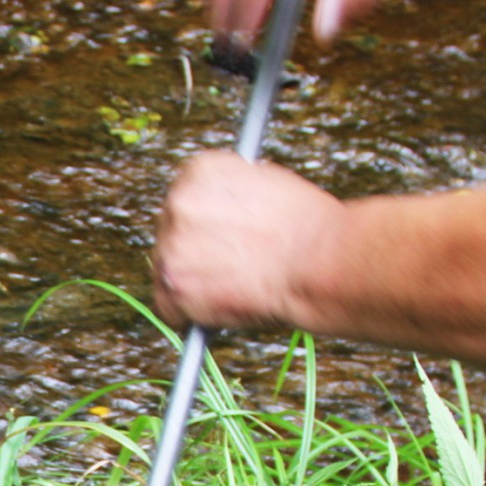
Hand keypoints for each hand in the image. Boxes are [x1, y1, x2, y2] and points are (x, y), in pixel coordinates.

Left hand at [149, 152, 342, 330]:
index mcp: (200, 171)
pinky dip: (188, 314)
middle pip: (169, 231)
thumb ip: (232, 194)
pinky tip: (216, 307)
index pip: (183, 195)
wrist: (319, 261)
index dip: (203, 221)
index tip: (215, 236)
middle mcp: (179, 202)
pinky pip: (168, 307)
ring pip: (166, 269)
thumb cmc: (306, 227)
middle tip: (223, 265)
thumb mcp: (267, 182)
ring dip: (190, 281)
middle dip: (193, 250)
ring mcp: (173, 244)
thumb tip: (222, 210)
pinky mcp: (174, 285)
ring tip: (229, 286)